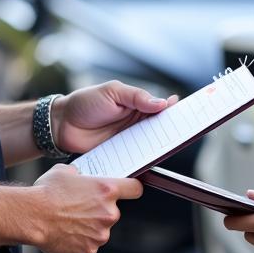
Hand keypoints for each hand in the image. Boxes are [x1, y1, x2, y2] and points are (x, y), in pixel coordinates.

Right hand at [31, 163, 142, 252]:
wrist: (32, 216)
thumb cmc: (46, 192)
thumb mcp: (64, 171)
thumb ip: (80, 174)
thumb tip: (80, 177)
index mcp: (107, 190)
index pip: (135, 189)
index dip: (131, 189)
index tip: (127, 191)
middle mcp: (109, 213)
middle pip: (112, 212)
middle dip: (99, 212)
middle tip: (79, 209)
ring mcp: (101, 235)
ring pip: (100, 231)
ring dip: (89, 228)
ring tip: (68, 223)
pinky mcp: (89, 251)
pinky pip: (88, 246)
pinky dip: (79, 243)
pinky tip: (65, 235)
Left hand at [51, 82, 177, 153]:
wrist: (61, 124)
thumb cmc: (85, 102)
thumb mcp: (112, 92)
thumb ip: (137, 97)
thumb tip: (162, 103)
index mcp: (138, 104)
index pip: (163, 107)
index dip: (177, 110)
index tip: (191, 113)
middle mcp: (137, 123)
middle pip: (161, 128)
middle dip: (173, 130)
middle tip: (186, 132)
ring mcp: (129, 139)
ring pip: (151, 144)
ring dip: (160, 146)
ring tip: (171, 146)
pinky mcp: (121, 154)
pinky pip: (136, 157)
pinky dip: (144, 159)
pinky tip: (152, 160)